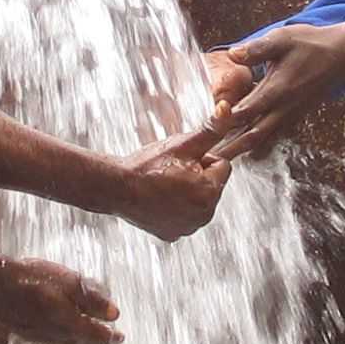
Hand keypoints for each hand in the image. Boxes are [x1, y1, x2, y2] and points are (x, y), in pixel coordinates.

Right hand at [0, 246, 120, 343]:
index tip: (120, 337)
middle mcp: (55, 337)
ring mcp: (38, 340)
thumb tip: (114, 314)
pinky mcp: (24, 337)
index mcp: (69, 324)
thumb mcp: (67, 282)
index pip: (97, 338)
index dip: (111, 338)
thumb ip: (92, 300)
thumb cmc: (30, 279)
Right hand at [109, 130, 230, 240]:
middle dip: (197, 176)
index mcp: (210, 192)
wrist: (117, 188)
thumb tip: (228, 109)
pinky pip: (183, 216)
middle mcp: (204, 215)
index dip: (201, 158)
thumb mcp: (183, 144)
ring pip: (198, 201)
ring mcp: (188, 228)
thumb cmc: (149, 165)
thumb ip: (211, 129)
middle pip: (211, 185)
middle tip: (171, 173)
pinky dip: (175, 209)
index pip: (221, 166)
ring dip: (187, 192)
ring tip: (164, 185)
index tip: (180, 161)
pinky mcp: (173, 234)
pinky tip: (158, 200)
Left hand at [206, 22, 344, 164]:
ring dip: (242, 149)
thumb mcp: (283, 39)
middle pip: (252, 134)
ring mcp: (290, 113)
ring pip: (262, 137)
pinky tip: (246, 147)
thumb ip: (257, 49)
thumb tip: (232, 53)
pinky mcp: (295, 114)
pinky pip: (273, 133)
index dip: (226, 120)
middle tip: (210, 160)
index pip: (246, 111)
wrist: (343, 55)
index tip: (206, 129)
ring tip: (222, 160)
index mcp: (277, 89)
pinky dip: (258, 143)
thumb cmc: (312, 44)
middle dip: (230, 148)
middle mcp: (283, 107)